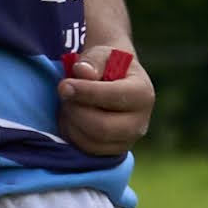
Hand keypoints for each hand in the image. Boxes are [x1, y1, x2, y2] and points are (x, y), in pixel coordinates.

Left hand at [58, 38, 153, 155]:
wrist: (112, 82)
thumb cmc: (106, 66)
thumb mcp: (101, 56)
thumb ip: (93, 61)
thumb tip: (83, 72)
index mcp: (142, 93)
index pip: (114, 97)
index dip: (86, 92)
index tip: (64, 85)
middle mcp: (140, 122)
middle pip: (102, 127)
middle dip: (76, 111)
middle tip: (64, 95)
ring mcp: (127, 140)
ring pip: (91, 141)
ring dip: (71, 122)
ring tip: (69, 103)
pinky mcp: (111, 151)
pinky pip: (85, 149)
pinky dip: (71, 134)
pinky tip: (71, 117)